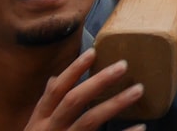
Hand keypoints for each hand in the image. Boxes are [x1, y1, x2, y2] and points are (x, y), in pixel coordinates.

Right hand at [24, 48, 144, 130]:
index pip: (55, 92)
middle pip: (73, 101)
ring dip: (115, 103)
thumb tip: (55, 78)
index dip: (73, 71)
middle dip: (98, 82)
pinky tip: (140, 127)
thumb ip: (46, 106)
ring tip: (138, 89)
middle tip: (123, 65)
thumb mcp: (35, 128)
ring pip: (89, 120)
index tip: (93, 52)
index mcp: (38, 122)